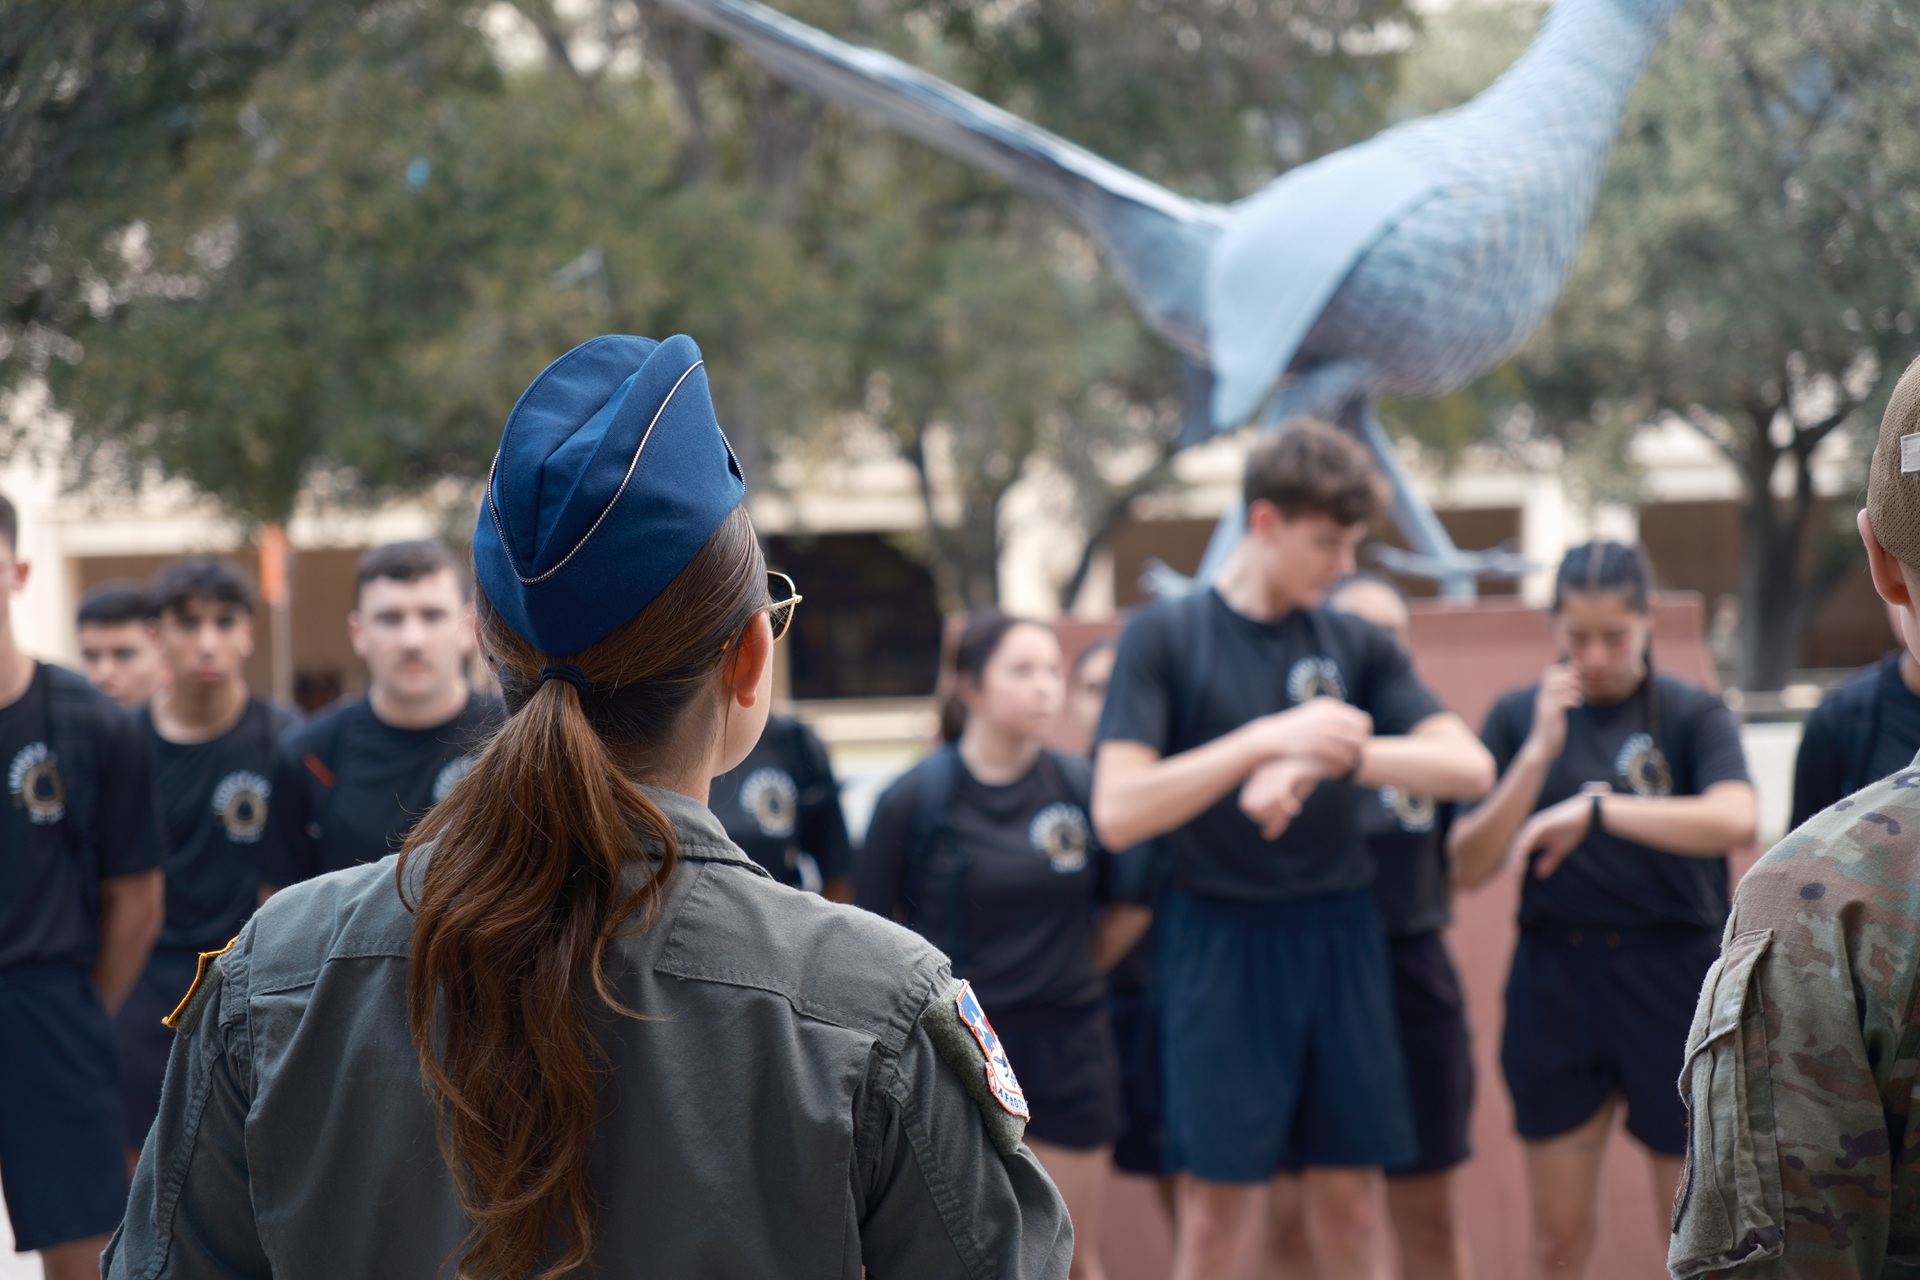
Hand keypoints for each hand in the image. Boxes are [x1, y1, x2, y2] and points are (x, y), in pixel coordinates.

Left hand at [1239, 758, 1321, 840]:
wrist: (1323, 758)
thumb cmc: (1304, 778)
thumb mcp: (1289, 798)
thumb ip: (1278, 816)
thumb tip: (1267, 836)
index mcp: (1257, 778)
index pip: (1246, 806)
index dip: (1259, 817)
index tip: (1275, 819)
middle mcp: (1262, 774)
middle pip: (1256, 806)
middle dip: (1271, 816)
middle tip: (1286, 815)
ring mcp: (1275, 771)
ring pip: (1268, 802)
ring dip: (1279, 812)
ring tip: (1291, 812)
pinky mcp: (1289, 771)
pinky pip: (1282, 793)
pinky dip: (1287, 805)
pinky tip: (1296, 810)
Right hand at [1248, 697, 1373, 776]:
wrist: (1273, 737)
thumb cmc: (1295, 727)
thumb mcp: (1313, 713)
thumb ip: (1333, 715)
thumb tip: (1355, 720)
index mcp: (1329, 707)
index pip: (1360, 718)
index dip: (1365, 730)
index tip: (1363, 738)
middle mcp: (1328, 717)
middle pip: (1359, 731)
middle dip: (1362, 742)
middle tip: (1360, 751)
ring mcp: (1323, 731)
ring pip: (1352, 744)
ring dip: (1355, 753)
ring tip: (1353, 758)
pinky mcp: (1318, 746)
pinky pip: (1341, 755)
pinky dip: (1345, 761)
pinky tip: (1343, 765)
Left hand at [1511, 793, 1594, 877]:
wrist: (1586, 814)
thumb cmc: (1572, 829)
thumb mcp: (1559, 849)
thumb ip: (1549, 861)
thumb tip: (1539, 875)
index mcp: (1532, 835)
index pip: (1520, 852)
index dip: (1515, 864)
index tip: (1515, 879)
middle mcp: (1530, 829)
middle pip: (1516, 848)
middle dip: (1512, 863)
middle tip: (1511, 878)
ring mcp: (1534, 825)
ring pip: (1520, 844)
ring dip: (1516, 858)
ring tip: (1515, 872)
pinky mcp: (1541, 823)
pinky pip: (1529, 837)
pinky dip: (1524, 848)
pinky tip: (1522, 858)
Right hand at [1525, 664, 1582, 762]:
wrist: (1541, 747)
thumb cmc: (1551, 730)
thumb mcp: (1554, 712)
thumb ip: (1560, 700)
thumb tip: (1570, 692)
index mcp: (1543, 695)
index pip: (1548, 672)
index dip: (1563, 669)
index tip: (1575, 677)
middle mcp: (1543, 698)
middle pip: (1553, 675)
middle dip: (1569, 676)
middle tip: (1578, 687)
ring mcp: (1546, 706)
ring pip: (1558, 685)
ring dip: (1572, 687)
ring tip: (1579, 696)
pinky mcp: (1551, 715)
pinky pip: (1563, 700)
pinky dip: (1573, 699)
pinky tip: (1577, 705)